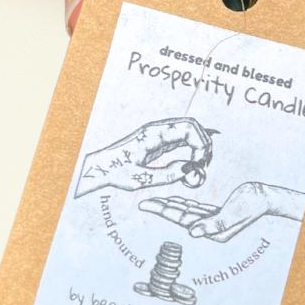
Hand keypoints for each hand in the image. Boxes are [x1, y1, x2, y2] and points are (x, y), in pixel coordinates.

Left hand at [74, 117, 214, 196]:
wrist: (100, 167)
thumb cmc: (116, 172)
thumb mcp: (140, 179)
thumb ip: (166, 176)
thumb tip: (189, 170)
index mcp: (154, 134)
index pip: (188, 128)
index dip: (201, 144)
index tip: (200, 163)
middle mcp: (158, 129)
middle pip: (192, 125)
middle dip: (204, 142)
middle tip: (204, 164)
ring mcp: (158, 133)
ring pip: (188, 130)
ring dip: (199, 144)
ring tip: (200, 164)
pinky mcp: (158, 140)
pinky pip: (181, 137)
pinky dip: (191, 146)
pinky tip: (192, 161)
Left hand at [139, 181, 304, 242]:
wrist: (265, 197)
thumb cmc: (251, 203)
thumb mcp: (233, 213)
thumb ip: (213, 224)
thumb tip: (192, 232)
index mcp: (212, 229)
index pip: (181, 219)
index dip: (163, 210)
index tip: (146, 204)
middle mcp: (210, 228)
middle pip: (180, 216)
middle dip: (161, 208)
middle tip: (143, 202)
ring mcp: (212, 221)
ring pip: (185, 212)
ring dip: (170, 206)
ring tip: (153, 201)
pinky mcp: (216, 213)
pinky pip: (194, 209)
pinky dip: (183, 204)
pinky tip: (174, 200)